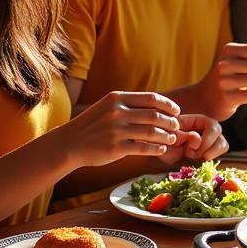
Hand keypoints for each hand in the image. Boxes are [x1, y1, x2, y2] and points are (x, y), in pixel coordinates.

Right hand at [61, 92, 181, 166]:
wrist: (69, 143)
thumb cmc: (93, 125)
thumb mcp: (108, 107)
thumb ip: (129, 105)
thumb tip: (159, 108)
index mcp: (117, 98)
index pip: (151, 98)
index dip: (168, 105)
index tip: (176, 111)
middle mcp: (117, 112)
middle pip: (154, 115)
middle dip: (170, 122)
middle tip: (177, 126)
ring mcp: (116, 130)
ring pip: (151, 132)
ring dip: (166, 136)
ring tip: (171, 139)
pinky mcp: (115, 148)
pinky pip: (143, 148)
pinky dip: (156, 148)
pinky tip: (161, 149)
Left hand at [157, 114, 228, 166]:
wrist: (164, 158)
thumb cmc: (165, 144)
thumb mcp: (168, 139)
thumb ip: (180, 136)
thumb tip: (197, 138)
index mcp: (197, 120)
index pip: (211, 125)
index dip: (204, 138)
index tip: (190, 148)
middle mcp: (207, 127)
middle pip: (218, 132)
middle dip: (206, 147)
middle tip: (190, 154)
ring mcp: (212, 138)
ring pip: (223, 144)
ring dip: (210, 154)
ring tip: (194, 158)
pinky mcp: (214, 149)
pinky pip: (222, 151)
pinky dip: (213, 157)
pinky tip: (199, 160)